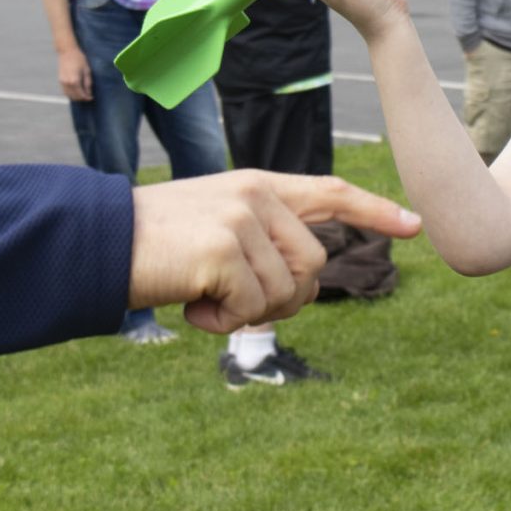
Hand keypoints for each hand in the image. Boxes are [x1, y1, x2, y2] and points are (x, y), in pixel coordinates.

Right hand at [56, 45, 92, 102]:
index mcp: (75, 81)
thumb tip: (89, 93)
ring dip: (75, 97)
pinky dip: (70, 94)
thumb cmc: (79, 59)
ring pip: (69, 95)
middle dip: (82, 98)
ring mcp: (62, 82)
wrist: (67, 51)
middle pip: (75, 97)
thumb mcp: (86, 70)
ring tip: (82, 95)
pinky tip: (75, 92)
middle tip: (88, 96)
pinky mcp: (60, 80)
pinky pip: (65, 91)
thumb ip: (88, 83)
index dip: (87, 97)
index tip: (91, 98)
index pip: (81, 94)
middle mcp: (67, 83)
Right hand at [130, 169, 420, 333]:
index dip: (373, 211)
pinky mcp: (225, 249)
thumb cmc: (154, 248)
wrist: (96, 243)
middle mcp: (256, 196)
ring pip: (286, 292)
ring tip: (203, 297)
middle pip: (313, 267)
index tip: (414, 226)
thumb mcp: (215, 235)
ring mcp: (242, 219)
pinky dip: (222, 322)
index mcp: (258, 187)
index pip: (329, 193)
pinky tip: (190, 306)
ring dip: (247, 313)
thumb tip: (304, 290)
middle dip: (282, 300)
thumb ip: (262, 247)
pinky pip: (252, 308)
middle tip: (229, 302)